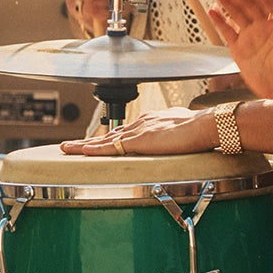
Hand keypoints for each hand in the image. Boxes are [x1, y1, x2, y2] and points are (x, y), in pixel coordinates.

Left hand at [59, 106, 214, 155]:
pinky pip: (110, 147)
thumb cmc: (200, 129)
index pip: (124, 131)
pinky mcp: (138, 141)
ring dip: (84, 145)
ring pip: (103, 140)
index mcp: (150, 121)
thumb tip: (175, 140)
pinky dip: (93, 149)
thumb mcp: (182, 132)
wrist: (205, 126)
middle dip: (89, 141)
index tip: (96, 142)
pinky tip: (81, 151)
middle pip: (108, 134)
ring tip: (67, 148)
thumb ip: (173, 136)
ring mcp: (137, 132)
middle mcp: (140, 124)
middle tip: (71, 145)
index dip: (108, 138)